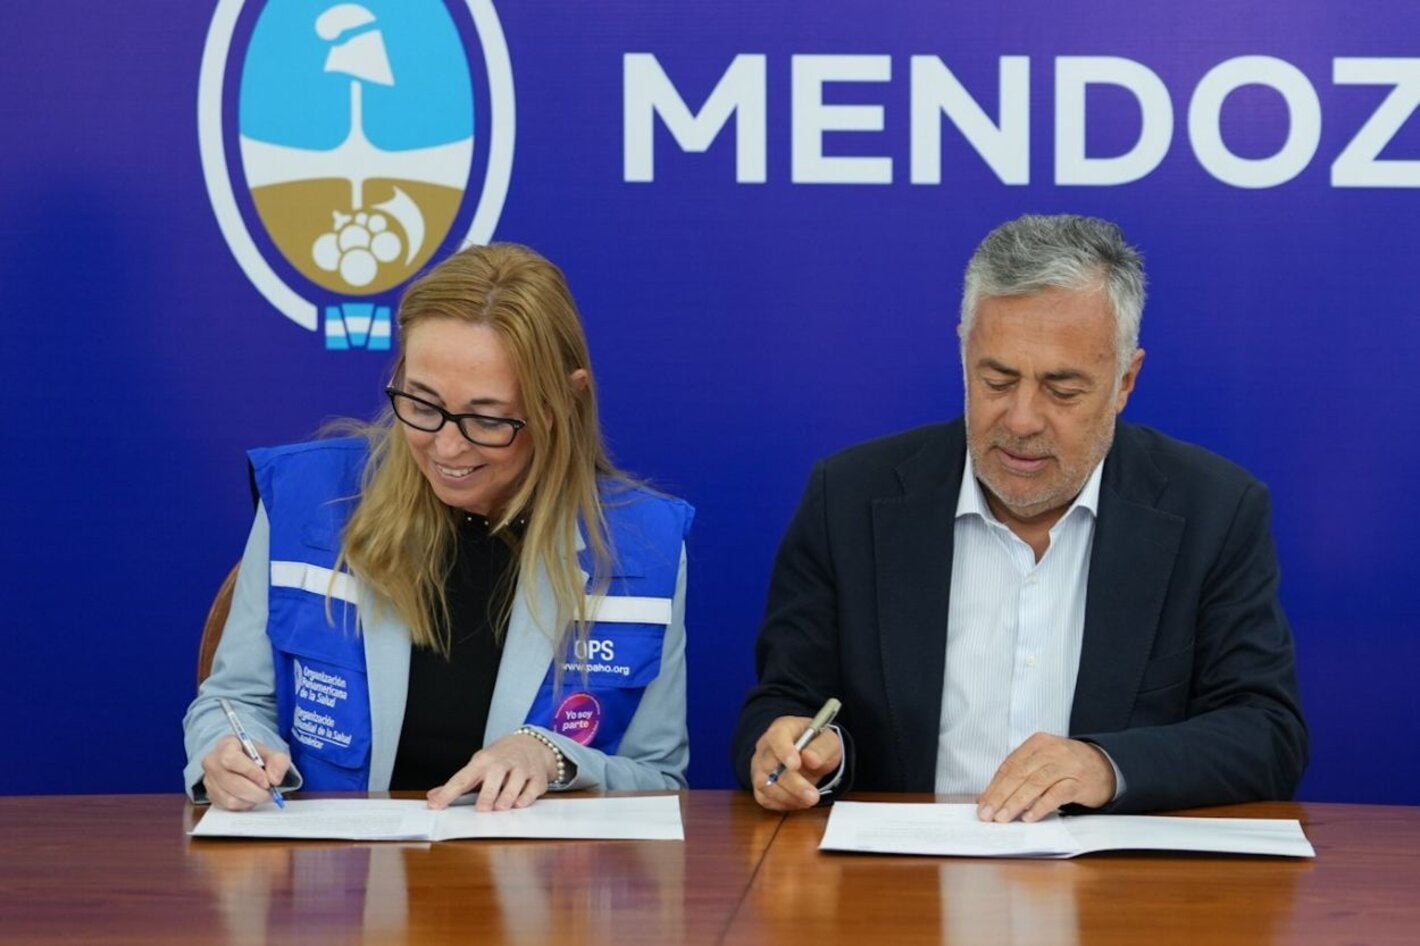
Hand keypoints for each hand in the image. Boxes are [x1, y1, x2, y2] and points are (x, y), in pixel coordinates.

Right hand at [200, 735, 289, 810]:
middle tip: (270, 793)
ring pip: (230, 798)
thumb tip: (275, 779)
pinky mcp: (211, 796)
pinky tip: (251, 797)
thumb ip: (278, 762)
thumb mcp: (270, 752)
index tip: (267, 781)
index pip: (232, 760)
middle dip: (255, 792)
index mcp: (226, 745)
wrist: (244, 761)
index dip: (251, 773)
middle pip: (232, 783)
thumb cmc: (254, 756)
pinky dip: (244, 805)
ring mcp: (209, 780)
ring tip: (261, 794)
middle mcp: (212, 762)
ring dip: (251, 800)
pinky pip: (228, 807)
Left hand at [426, 731, 558, 811]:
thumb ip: (457, 784)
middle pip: (495, 775)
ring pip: (516, 782)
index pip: (463, 778)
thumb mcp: (478, 766)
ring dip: (508, 796)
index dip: (449, 792)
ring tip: (501, 808)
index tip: (436, 806)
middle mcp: (503, 762)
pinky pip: (532, 788)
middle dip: (489, 793)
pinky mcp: (537, 777)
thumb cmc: (500, 760)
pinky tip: (519, 804)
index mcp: (483, 761)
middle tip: (482, 809)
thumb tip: (433, 798)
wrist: (532, 744)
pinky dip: (526, 798)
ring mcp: (522, 768)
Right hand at [750, 715, 841, 810]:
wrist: (811, 756)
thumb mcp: (828, 741)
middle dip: (793, 784)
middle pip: (770, 765)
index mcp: (782, 729)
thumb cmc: (817, 745)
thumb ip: (821, 748)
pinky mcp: (760, 786)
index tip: (796, 765)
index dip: (784, 751)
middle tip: (813, 795)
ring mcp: (760, 767)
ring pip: (765, 785)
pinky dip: (783, 804)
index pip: (776, 737)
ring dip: (789, 797)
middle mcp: (766, 747)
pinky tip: (799, 801)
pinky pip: (765, 799)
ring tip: (810, 799)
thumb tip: (811, 758)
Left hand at [976, 732, 1115, 821]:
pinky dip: (1041, 806)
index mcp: (1037, 743)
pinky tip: (1030, 817)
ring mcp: (1066, 765)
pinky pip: (1057, 794)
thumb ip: (1018, 776)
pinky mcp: (1079, 781)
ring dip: (1016, 802)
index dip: (994, 786)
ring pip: (1035, 783)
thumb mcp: (1042, 763)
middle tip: (988, 814)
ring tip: (1003, 817)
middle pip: (1020, 774)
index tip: (982, 804)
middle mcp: (1051, 750)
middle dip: (1001, 796)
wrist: (1105, 766)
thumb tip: (987, 798)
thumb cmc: (1067, 766)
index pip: (1010, 765)